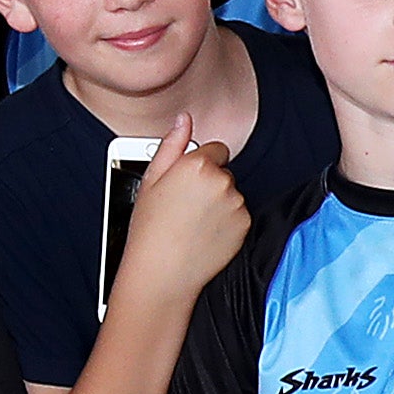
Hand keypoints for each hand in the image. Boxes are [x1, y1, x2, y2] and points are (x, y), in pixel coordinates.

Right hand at [113, 122, 255, 312]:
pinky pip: (238, 215)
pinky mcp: (244, 223)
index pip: (214, 149)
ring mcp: (236, 203)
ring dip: (218, 204)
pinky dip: (226, 223)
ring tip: (193, 224)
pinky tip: (204, 235)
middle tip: (184, 208)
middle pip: (223, 172)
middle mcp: (221, 180)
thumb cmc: (149, 229)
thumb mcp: (149, 182)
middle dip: (209, 185)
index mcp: (196, 164)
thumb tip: (184, 120)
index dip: (199, 166)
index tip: (186, 185)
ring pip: (231, 194)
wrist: (162, 274)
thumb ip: (171, 146)